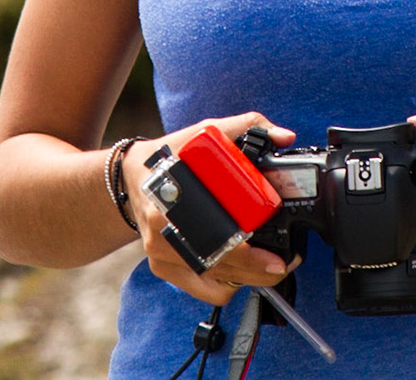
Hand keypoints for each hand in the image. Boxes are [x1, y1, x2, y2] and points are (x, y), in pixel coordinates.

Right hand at [122, 111, 299, 305]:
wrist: (131, 178)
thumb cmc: (170, 156)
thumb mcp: (205, 132)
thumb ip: (246, 127)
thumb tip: (284, 136)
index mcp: (172, 195)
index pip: (214, 234)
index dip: (247, 252)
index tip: (275, 256)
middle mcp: (163, 229)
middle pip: (216, 263)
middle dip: (257, 270)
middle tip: (283, 264)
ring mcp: (159, 252)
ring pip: (211, 281)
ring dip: (246, 279)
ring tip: (269, 267)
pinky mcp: (162, 267)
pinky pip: (202, 288)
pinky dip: (227, 285)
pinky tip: (241, 271)